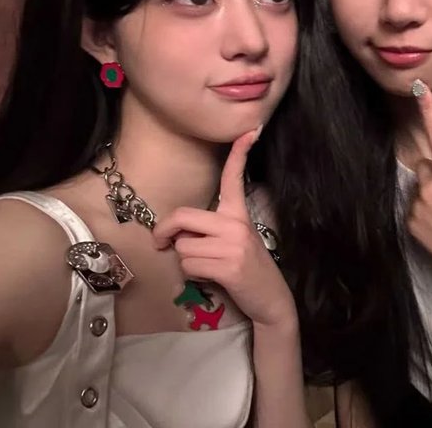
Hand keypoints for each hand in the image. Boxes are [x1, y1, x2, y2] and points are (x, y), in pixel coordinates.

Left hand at [152, 128, 295, 328]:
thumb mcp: (233, 241)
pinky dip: (192, 275)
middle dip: (165, 231)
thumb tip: (177, 233)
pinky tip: (211, 278)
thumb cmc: (246, 268)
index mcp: (239, 213)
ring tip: (207, 266)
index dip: (239, 154)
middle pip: (183, 217)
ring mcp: (233, 245)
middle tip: (161, 242)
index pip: (235, 178)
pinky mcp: (228, 266)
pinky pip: (189, 266)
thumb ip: (209, 229)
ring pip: (182, 247)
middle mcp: (236, 224)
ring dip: (185, 260)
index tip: (249, 132)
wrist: (270, 299)